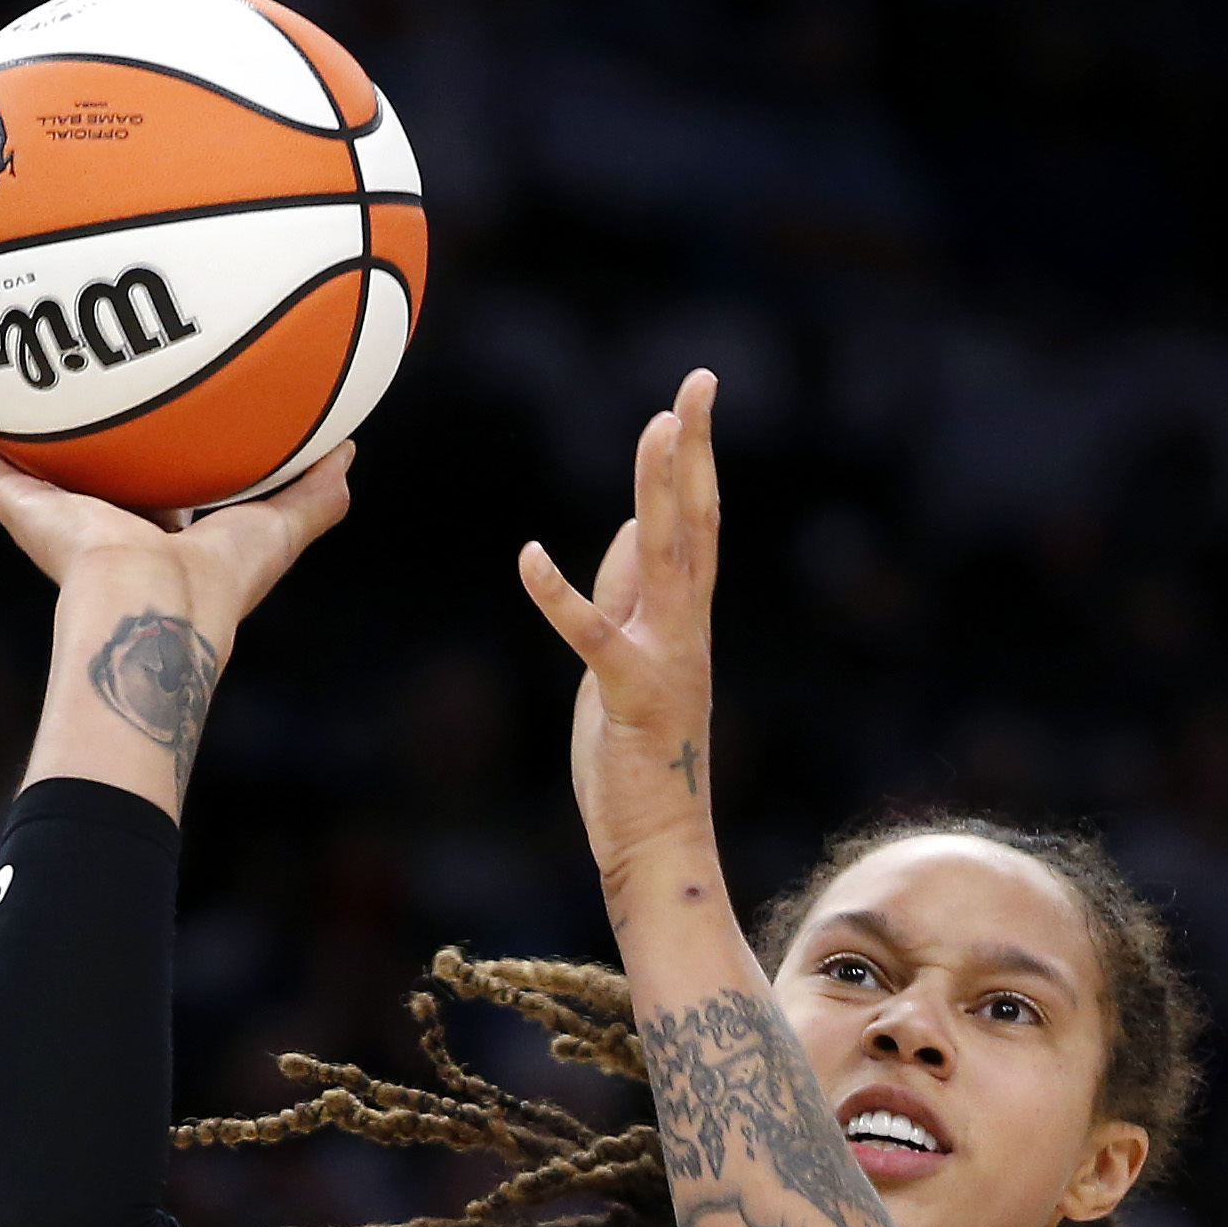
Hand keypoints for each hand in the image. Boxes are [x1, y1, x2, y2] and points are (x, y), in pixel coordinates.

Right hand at [0, 365, 350, 658]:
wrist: (159, 609)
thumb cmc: (220, 584)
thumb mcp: (279, 526)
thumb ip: (313, 493)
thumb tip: (350, 450)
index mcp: (150, 526)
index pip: (141, 474)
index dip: (142, 436)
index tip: (141, 394)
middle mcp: (96, 518)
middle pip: (69, 457)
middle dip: (58, 413)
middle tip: (48, 348)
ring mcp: (50, 514)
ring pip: (5, 451)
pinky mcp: (17, 510)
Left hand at [517, 369, 720, 900]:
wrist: (660, 841)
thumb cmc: (640, 756)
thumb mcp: (628, 657)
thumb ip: (630, 595)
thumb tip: (634, 529)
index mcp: (685, 618)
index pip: (696, 521)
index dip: (693, 457)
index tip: (692, 397)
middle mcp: (687, 628)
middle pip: (696, 521)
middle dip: (694, 450)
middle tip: (698, 385)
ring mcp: (667, 660)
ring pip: (669, 559)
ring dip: (660, 493)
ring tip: (658, 431)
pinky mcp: (631, 697)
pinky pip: (594, 636)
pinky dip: (561, 596)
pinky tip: (529, 556)